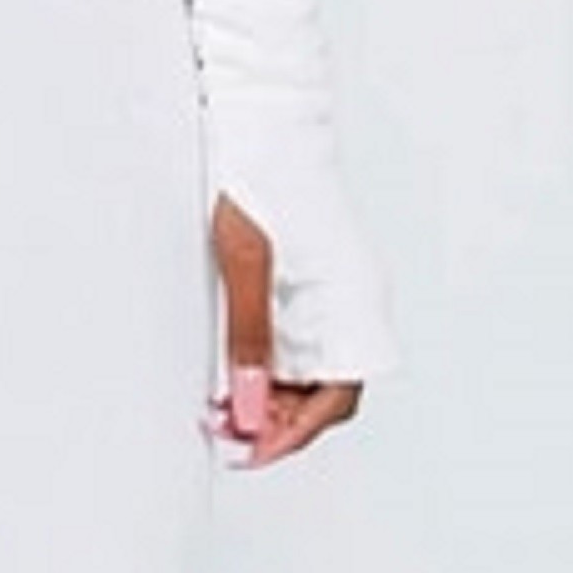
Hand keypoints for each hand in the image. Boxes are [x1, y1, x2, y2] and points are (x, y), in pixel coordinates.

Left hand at [204, 192, 360, 471]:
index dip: (294, 433)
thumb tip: (246, 403)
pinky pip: (302, 343)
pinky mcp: (318, 284)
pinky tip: (231, 373)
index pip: (337, 395)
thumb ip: (247, 334)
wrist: (267, 122)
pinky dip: (269, 367)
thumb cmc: (260, 176)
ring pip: (313, 371)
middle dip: (278, 423)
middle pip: (327, 392)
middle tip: (223, 434)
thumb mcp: (243, 260)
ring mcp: (339, 293)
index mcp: (353, 298)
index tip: (249, 450)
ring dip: (270, 397)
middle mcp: (355, 301)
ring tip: (218, 407)